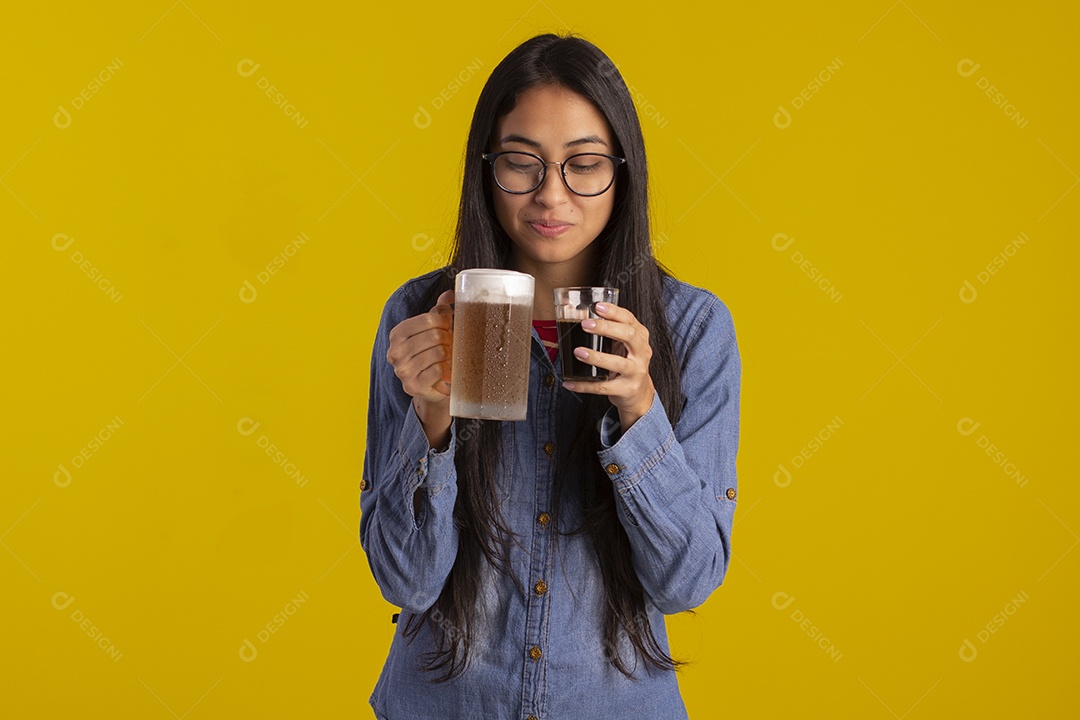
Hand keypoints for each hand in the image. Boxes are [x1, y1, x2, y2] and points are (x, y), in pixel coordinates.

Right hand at [386, 290, 454, 447]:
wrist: (430, 386)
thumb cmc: (432, 353)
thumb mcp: (433, 329)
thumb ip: (439, 311)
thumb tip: (450, 293)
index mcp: (397, 333)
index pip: (429, 319)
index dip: (445, 322)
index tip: (447, 328)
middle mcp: (395, 351)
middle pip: (435, 336)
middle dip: (448, 340)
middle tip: (449, 346)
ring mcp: (402, 370)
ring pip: (438, 353)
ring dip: (448, 356)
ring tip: (446, 358)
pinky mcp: (412, 386)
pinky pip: (438, 370)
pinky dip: (446, 370)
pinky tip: (445, 371)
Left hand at [562, 302, 655, 429]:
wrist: (638, 392)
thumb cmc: (627, 361)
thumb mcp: (623, 343)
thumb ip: (609, 329)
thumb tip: (576, 313)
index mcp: (640, 337)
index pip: (629, 319)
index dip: (614, 312)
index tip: (597, 306)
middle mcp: (641, 353)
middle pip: (629, 336)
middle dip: (607, 328)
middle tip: (585, 324)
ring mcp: (635, 372)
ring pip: (618, 364)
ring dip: (596, 357)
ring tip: (578, 352)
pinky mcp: (626, 389)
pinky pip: (603, 387)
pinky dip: (585, 385)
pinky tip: (570, 382)